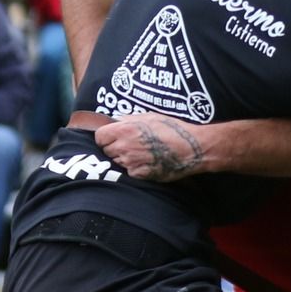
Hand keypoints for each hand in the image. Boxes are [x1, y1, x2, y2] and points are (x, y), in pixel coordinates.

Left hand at [93, 112, 207, 180]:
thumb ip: (129, 120)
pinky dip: (135, 168)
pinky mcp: (140, 175)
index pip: (99, 137)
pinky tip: (148, 162)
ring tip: (141, 153)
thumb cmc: (173, 129)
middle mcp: (124, 147)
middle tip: (129, 145)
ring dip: (124, 159)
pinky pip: (130, 172)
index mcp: (125, 130)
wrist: (191, 148)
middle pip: (106, 151)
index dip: (105, 137)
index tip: (111, 137)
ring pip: (118, 162)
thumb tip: (116, 121)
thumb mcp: (149, 116)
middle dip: (114, 148)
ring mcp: (131, 163)